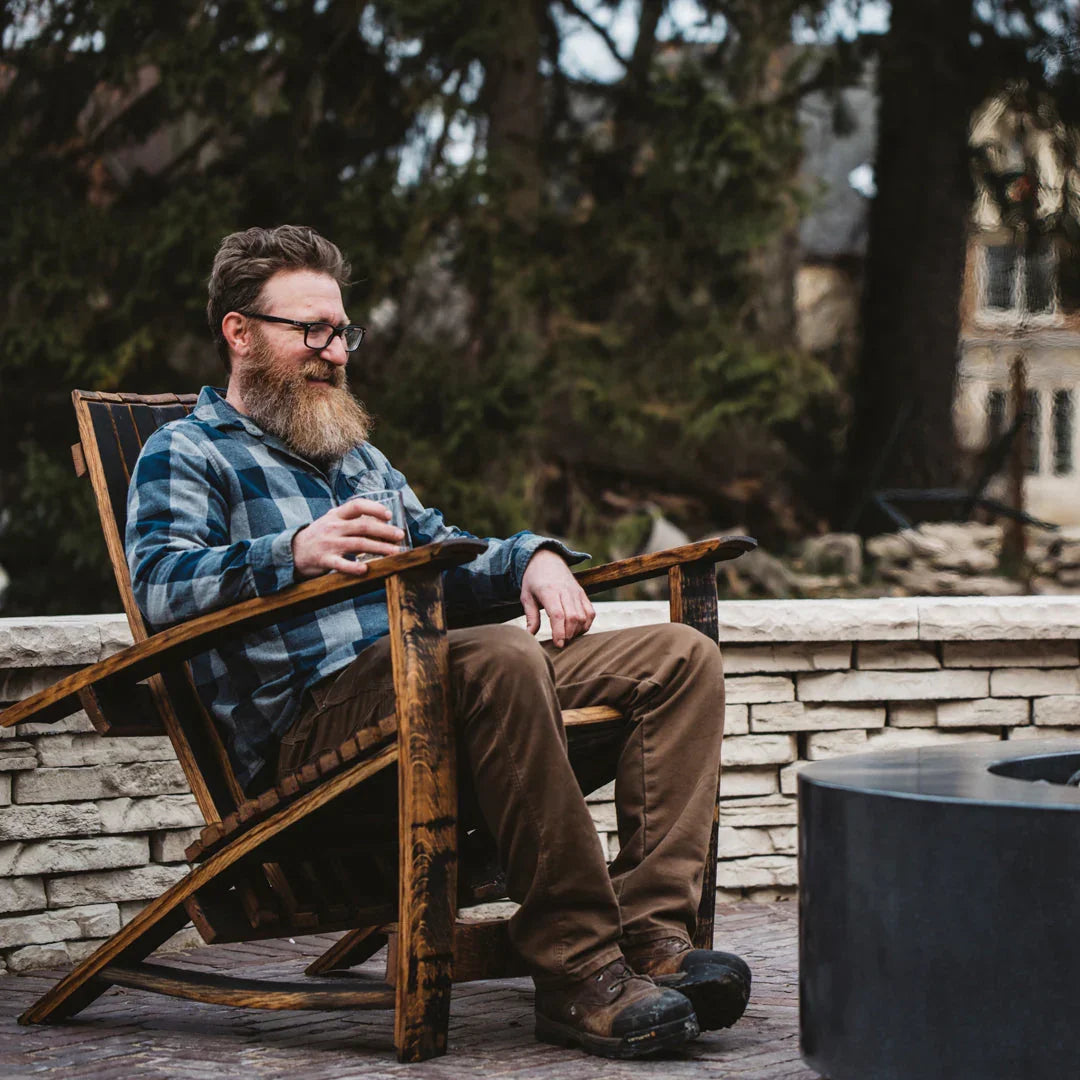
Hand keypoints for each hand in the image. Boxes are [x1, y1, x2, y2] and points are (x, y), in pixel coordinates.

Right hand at [292, 498, 406, 577]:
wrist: (293, 551)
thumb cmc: (320, 535)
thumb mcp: (332, 521)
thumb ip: (352, 519)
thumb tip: (382, 522)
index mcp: (336, 515)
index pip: (356, 505)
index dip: (374, 508)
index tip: (389, 515)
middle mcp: (333, 527)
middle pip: (363, 526)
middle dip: (384, 531)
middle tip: (400, 535)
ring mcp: (329, 544)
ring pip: (358, 544)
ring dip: (379, 548)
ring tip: (394, 552)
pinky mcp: (324, 560)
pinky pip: (341, 564)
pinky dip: (354, 567)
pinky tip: (366, 570)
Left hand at [520, 548, 594, 647]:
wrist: (546, 559)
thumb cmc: (533, 580)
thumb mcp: (526, 596)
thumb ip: (530, 617)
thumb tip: (530, 636)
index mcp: (549, 591)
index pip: (558, 614)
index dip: (560, 631)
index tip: (558, 644)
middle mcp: (565, 591)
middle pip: (573, 617)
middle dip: (569, 634)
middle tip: (561, 643)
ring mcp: (576, 592)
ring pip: (584, 616)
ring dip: (578, 631)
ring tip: (568, 636)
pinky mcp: (583, 594)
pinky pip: (590, 612)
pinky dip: (587, 624)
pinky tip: (577, 630)